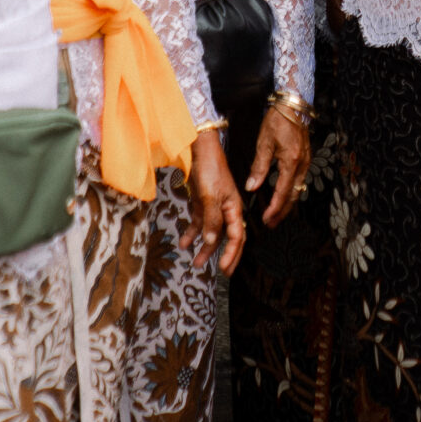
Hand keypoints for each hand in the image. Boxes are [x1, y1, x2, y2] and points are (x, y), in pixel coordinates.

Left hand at [184, 130, 247, 273]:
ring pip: (211, 233)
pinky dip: (192, 233)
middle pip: (228, 237)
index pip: (237, 236)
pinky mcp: (202, 203)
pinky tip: (183, 243)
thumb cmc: (210, 168)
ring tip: (196, 262)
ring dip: (204, 248)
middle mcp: (226, 209)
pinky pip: (199, 223)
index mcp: (234, 208)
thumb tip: (210, 241)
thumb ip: (211, 220)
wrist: (199, 149)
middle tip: (221, 272)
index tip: (225, 268)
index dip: (232, 253)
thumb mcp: (210, 196)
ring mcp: (214, 207)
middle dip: (224, 255)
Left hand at [246, 106, 311, 226]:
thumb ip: (259, 167)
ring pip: (298, 189)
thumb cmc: (278, 120)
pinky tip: (285, 195)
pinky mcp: (305, 158)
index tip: (267, 219)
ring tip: (277, 214)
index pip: (283, 192)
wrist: (293, 105)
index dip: (275, 208)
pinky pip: (300, 181)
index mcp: (291, 161)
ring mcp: (306, 161)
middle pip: (294, 196)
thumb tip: (252, 187)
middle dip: (283, 212)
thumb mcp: (264, 143)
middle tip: (272, 223)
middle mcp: (302, 164)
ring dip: (288, 204)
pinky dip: (292, 192)